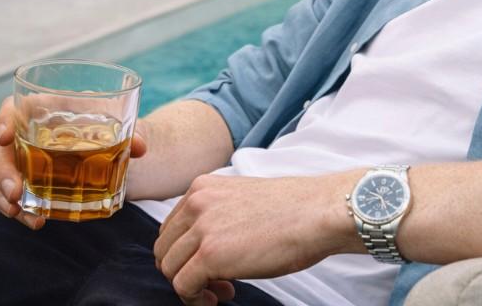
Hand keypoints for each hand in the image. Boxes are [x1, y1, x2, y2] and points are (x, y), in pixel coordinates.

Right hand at [0, 95, 149, 229]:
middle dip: (0, 171)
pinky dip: (13, 208)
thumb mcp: (120, 127)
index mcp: (41, 109)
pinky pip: (3, 194)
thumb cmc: (107, 130)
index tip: (6, 137)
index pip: (10, 108)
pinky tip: (35, 220)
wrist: (110, 153)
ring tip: (18, 213)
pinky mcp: (19, 181)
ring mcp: (16, 158)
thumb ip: (131, 132)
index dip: (3, 120)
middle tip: (16, 193)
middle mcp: (22, 133)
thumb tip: (140, 146)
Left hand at [152, 172, 361, 305]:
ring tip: (220, 291)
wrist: (317, 214)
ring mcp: (201, 228)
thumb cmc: (292, 211)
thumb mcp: (242, 201)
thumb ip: (216, 217)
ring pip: (169, 269)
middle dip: (184, 270)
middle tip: (214, 282)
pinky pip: (182, 286)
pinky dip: (195, 299)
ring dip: (190, 286)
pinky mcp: (209, 255)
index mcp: (202, 187)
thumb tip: (202, 249)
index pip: (172, 228)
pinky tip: (220, 296)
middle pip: (165, 249)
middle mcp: (196, 203)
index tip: (209, 265)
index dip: (186, 253)